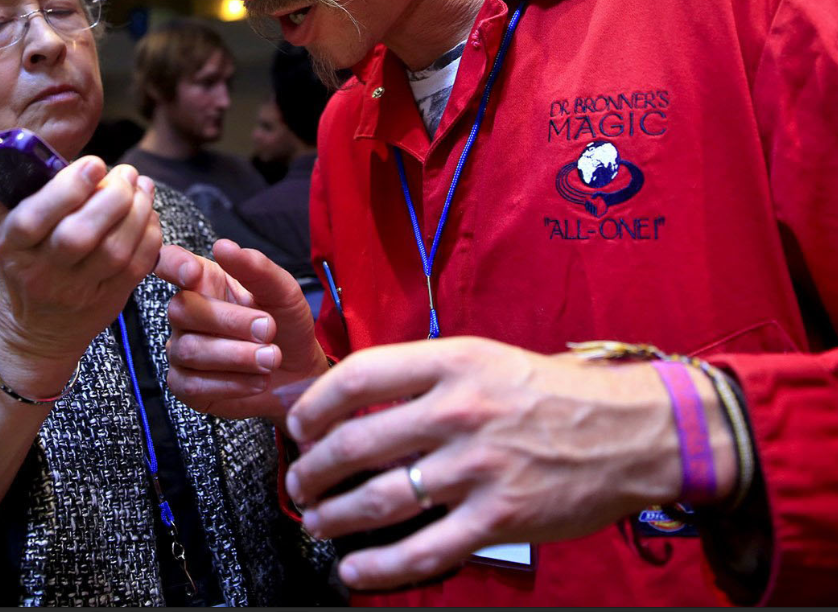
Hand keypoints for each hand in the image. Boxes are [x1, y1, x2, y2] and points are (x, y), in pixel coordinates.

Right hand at [0, 128, 160, 394]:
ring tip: (140, 187)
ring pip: (115, 251)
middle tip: (126, 173)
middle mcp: (42, 272)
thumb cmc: (23, 260)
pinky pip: (137, 266)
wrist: (36, 331)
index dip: (67, 189)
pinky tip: (148, 212)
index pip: (33, 218)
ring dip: (137, 212)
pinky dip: (149, 235)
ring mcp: (77, 290)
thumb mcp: (3, 223)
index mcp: (11, 245)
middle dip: (111, 198)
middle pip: (79, 236)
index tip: (94, 163)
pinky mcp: (109, 300)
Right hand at [155, 239, 328, 424]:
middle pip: (182, 310)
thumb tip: (223, 246)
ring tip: (271, 358)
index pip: (169, 262)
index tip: (193, 273)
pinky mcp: (186, 385)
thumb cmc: (286, 325)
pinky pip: (193, 385)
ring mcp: (182, 349)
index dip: (173, 266)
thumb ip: (256, 268)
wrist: (299, 373)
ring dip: (238, 356)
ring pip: (190, 350)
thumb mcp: (283, 292)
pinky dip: (231, 383)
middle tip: (268, 329)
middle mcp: (186, 313)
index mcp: (205, 281)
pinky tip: (257, 379)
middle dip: (231, 322)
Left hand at [283, 337, 733, 591]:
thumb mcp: (482, 357)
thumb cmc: (548, 391)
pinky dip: (379, 567)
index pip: (358, 376)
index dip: (315, 404)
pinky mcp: (498, 519)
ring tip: (316, 519)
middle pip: (356, 443)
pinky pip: (424, 551)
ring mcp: (476, 468)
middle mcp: (458, 412)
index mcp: (451, 363)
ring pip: (380, 499)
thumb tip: (355, 396)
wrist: (628, 431)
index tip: (299, 424)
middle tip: (299, 481)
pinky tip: (353, 569)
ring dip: (334, 515)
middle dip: (312, 469)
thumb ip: (423, 374)